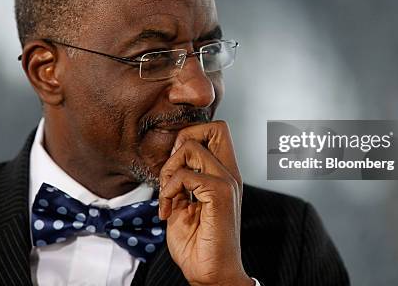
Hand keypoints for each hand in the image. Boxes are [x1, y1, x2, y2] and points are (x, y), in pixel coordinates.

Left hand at [159, 121, 251, 285]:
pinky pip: (185, 175)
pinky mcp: (220, 195)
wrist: (211, 276)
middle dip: (184, 139)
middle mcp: (229, 174)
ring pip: (192, 146)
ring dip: (169, 168)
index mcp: (224, 175)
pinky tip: (168, 211)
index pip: (215, 132)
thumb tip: (169, 162)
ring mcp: (227, 182)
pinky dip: (168, 190)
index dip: (190, 137)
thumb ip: (180, 181)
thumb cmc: (197, 245)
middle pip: (214, 127)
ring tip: (167, 195)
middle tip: (172, 171)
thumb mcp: (183, 206)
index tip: (175, 167)